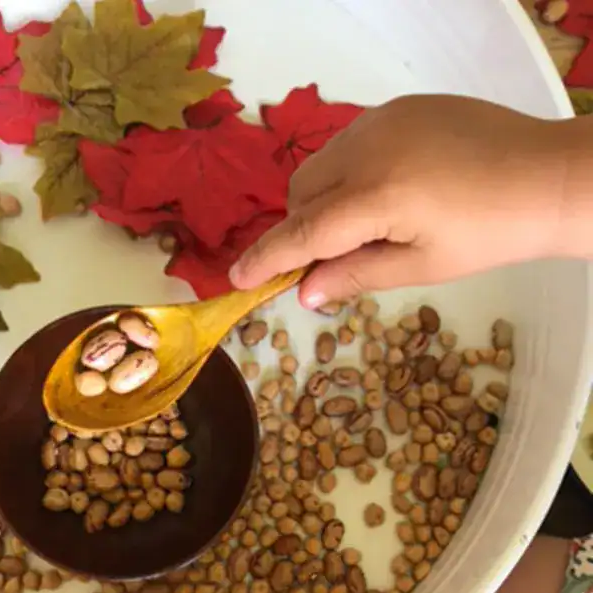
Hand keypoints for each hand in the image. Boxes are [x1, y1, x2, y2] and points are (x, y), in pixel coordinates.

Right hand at [229, 94, 571, 307]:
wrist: (547, 176)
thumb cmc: (488, 234)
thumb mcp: (420, 267)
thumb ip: (354, 276)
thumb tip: (302, 293)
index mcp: (378, 195)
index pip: (303, 232)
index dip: (267, 258)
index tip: (236, 279)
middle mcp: (368, 148)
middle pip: (302, 195)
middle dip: (304, 229)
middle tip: (337, 256)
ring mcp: (381, 120)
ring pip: (319, 168)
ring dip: (323, 201)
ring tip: (370, 220)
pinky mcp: (396, 108)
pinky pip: (346, 146)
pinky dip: (347, 174)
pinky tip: (389, 187)